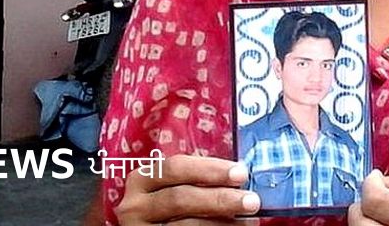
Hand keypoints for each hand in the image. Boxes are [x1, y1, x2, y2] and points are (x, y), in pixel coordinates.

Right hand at [115, 154, 260, 224]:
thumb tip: (239, 177)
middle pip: (181, 198)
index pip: (176, 168)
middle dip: (219, 198)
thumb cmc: (169, 207)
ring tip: (248, 221)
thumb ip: (197, 181)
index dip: (209, 169)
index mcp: (143, 179)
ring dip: (222, 224)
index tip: (240, 173)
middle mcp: (136, 206)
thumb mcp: (172, 188)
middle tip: (251, 201)